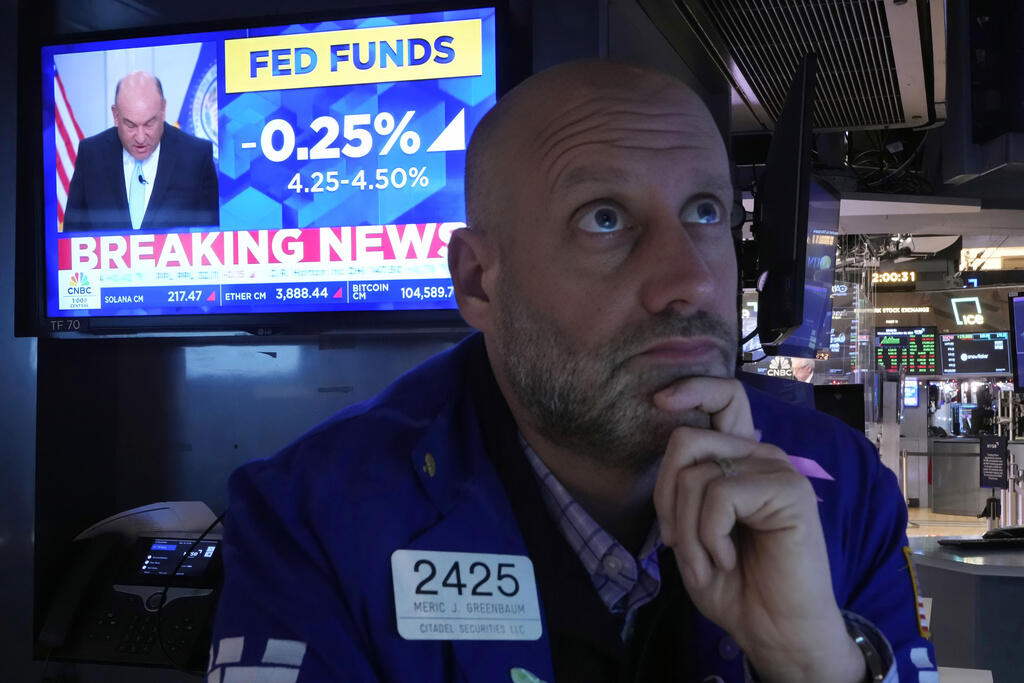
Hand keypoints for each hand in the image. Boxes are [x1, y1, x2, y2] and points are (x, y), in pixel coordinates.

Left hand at [652, 378, 864, 682]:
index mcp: (739, 459)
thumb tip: (670, 456)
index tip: (658, 400)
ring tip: (706, 561)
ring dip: (686, 529)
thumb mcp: (692, 531)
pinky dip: (708, 536)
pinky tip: (727, 560)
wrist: (775, 630)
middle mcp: (759, 455)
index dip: (691, 388)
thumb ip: (684, 488)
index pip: (724, 398)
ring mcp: (777, 470)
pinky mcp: (788, 490)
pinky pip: (718, 495)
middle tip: (676, 541)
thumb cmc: (734, 584)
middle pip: (685, 440)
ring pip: (695, 474)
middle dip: (664, 495)